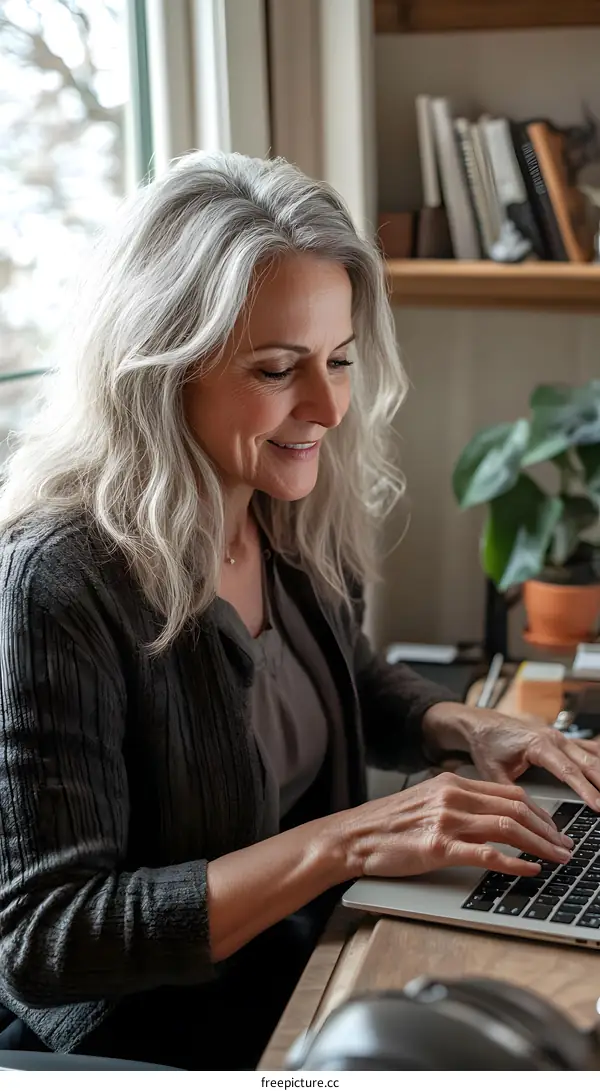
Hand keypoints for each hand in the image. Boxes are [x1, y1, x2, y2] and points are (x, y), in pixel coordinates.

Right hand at [338, 772, 572, 879]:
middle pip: (516, 808)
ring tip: (557, 858)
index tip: (554, 828)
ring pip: (507, 827)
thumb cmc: (387, 825)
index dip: (539, 811)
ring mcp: (445, 821)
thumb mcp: (426, 802)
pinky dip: (514, 862)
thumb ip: (457, 805)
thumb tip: (492, 820)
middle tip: (566, 846)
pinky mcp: (437, 848)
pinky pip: (486, 854)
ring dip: (539, 844)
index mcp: (451, 782)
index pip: (509, 793)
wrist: (353, 836)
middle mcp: (452, 796)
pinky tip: (529, 869)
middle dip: (548, 829)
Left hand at [423, 702, 599, 811]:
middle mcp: (554, 738)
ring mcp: (560, 737)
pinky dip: (598, 760)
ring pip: (591, 754)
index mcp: (538, 745)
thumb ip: (511, 794)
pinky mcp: (561, 739)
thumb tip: (527, 817)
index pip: (568, 771)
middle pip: (586, 762)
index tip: (597, 806)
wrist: (482, 723)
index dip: (585, 789)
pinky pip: (587, 748)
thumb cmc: (487, 745)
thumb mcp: (493, 773)